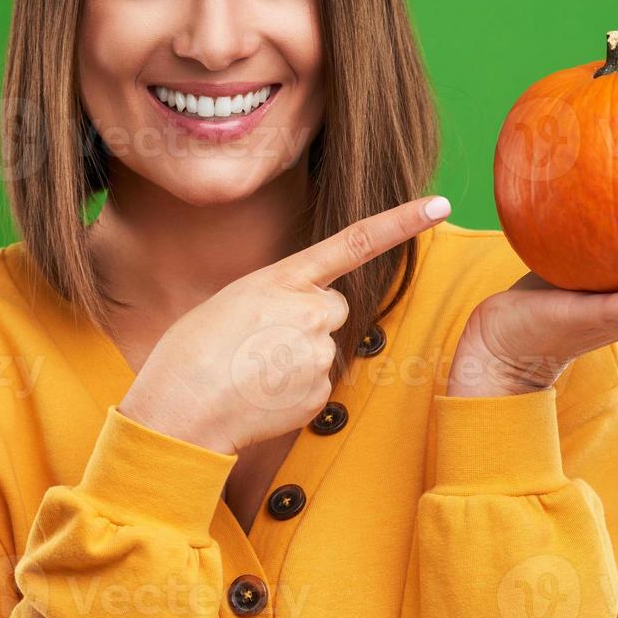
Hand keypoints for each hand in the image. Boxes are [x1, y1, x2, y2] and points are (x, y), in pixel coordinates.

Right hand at [118, 195, 453, 453]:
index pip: (356, 241)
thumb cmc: (190, 353)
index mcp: (284, 278)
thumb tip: (306, 317)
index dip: (401, 222)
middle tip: (261, 342)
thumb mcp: (231, 302)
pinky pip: (317, 385)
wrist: (177, 411)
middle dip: (309, 321)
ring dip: (297, 357)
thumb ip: (277, 297)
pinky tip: (259, 394)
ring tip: (252, 371)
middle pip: (334, 308)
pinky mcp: (319, 393)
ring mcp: (318, 354)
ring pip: (324, 348)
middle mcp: (311, 311)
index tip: (440, 206)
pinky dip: (293, 390)